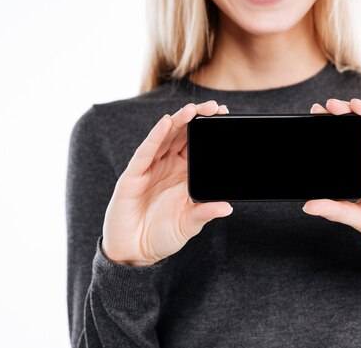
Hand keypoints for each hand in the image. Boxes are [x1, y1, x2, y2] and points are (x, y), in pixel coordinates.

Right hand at [101, 100, 232, 266]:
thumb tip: (227, 207)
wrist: (134, 252)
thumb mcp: (189, 224)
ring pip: (165, 138)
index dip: (209, 130)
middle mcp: (168, 166)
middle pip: (183, 136)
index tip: (224, 116)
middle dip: (197, 120)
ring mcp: (150, 168)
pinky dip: (155, 136)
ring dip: (178, 122)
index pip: (198, 145)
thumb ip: (205, 213)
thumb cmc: (162, 236)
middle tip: (214, 108)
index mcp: (184, 174)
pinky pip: (145, 152)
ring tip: (192, 110)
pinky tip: (165, 123)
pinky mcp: (133, 175)